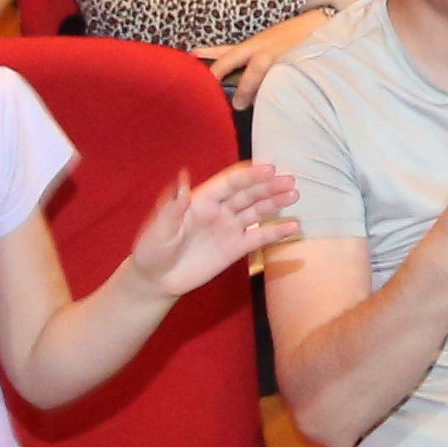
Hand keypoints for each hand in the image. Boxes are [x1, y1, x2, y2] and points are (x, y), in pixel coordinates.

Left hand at [122, 161, 301, 296]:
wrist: (156, 280)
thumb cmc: (152, 250)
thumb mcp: (159, 228)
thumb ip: (174, 205)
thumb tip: (183, 177)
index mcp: (201, 200)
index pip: (230, 183)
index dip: (249, 175)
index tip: (270, 167)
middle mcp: (219, 210)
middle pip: (248, 194)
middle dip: (269, 186)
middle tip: (290, 179)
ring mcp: (229, 228)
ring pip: (257, 211)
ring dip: (276, 202)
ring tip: (295, 194)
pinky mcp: (235, 248)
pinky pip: (259, 237)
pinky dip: (276, 232)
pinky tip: (293, 226)